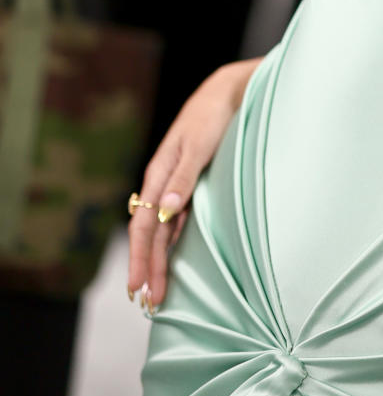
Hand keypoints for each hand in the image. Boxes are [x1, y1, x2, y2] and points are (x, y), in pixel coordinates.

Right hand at [126, 58, 256, 309]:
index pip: (143, 226)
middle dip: (148, 268)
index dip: (140, 258)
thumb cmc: (214, 116)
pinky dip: (170, 242)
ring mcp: (177, 185)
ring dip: (158, 259)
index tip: (138, 287)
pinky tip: (171, 257)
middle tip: (149, 303)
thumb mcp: (200, 145)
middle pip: (150, 234)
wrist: (231, 92)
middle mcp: (164, 183)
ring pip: (161, 230)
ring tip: (157, 289)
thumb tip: (165, 211)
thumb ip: (184, 178)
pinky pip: (175, 220)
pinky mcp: (191, 183)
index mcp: (160, 174)